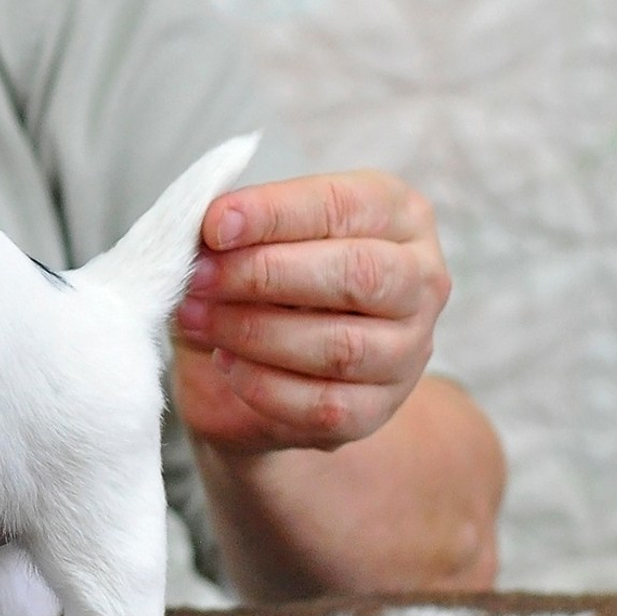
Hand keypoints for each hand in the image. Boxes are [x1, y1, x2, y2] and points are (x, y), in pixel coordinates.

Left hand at [171, 171, 450, 453]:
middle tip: (198, 277)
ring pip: (341, 345)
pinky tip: (224, 362)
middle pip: (358, 274)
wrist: (262, 363)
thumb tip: (209, 230)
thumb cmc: (263, 277)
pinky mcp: (379, 409)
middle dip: (265, 274)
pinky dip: (263, 384)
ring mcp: (408, 350)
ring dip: (254, 332)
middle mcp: (420, 280)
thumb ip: (237, 228)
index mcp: (397, 215)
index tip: (213, 226)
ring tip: (196, 318)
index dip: (274, 214)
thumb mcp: (252, 237)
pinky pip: (324, 405)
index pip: (343, 206)